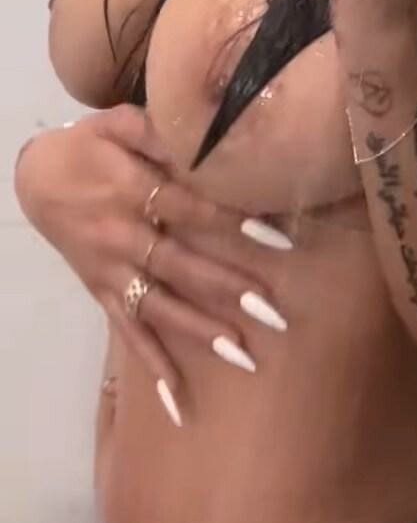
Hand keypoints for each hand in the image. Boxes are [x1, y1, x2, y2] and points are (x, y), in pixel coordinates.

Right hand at [14, 107, 290, 424]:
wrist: (34, 178)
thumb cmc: (90, 144)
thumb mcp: (121, 122)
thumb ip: (162, 131)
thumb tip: (209, 137)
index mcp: (130, 189)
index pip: (189, 209)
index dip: (232, 222)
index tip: (276, 239)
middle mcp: (122, 236)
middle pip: (179, 266)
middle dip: (226, 289)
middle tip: (272, 311)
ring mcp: (111, 271)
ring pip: (159, 306)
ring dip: (200, 331)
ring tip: (243, 354)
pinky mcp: (101, 293)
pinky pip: (129, 332)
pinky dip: (153, 365)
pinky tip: (179, 399)